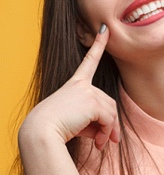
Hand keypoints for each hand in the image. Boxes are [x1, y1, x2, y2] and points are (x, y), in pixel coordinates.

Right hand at [21, 25, 119, 149]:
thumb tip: (110, 135)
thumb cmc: (55, 128)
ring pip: (111, 112)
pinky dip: (107, 132)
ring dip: (110, 131)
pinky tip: (99, 143)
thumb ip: (94, 122)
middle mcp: (82, 85)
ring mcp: (87, 91)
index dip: (98, 45)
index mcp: (75, 84)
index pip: (89, 61)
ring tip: (102, 144)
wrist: (40, 132)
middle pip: (109, 102)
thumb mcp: (77, 122)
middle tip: (110, 142)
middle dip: (112, 124)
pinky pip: (109, 119)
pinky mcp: (92, 101)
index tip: (105, 30)